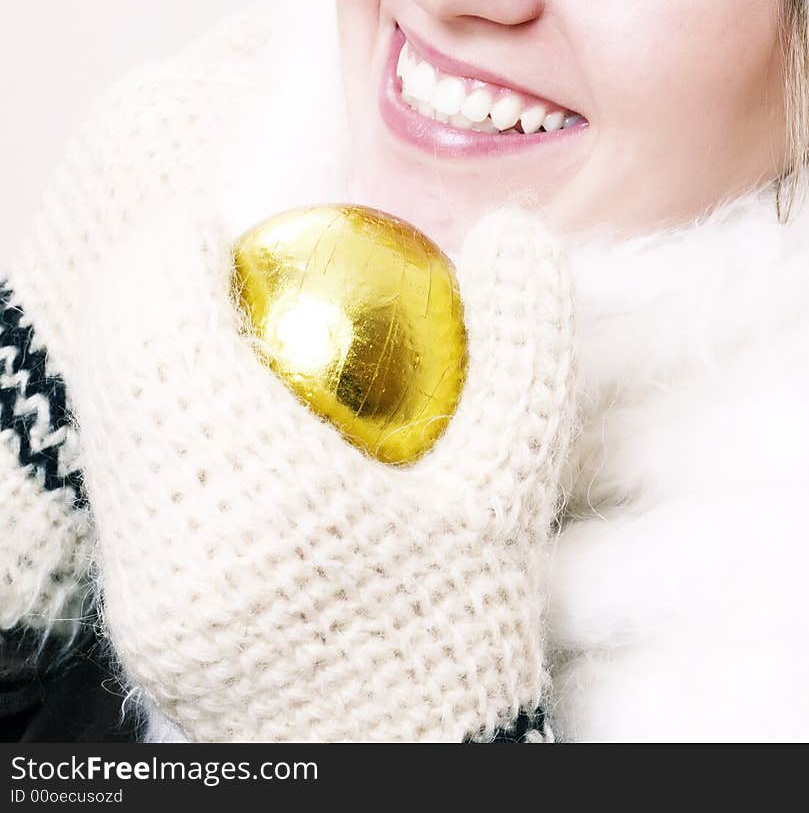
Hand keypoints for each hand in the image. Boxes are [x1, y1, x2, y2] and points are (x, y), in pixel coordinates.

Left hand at [76, 198, 576, 742]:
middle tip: (219, 263)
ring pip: (109, 419)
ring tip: (220, 328)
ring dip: (149, 350)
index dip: (170, 246)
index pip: (157, 325)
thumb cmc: (460, 629)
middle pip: (116, 363)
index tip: (218, 223)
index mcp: (257, 499)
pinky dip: (152, 415)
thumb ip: (525, 347)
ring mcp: (140, 587)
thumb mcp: (510, 487)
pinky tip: (218, 415)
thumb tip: (512, 231)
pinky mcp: (135, 615)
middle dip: (153, 288)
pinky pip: (121, 475)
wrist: (401, 766)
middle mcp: (170, 544)